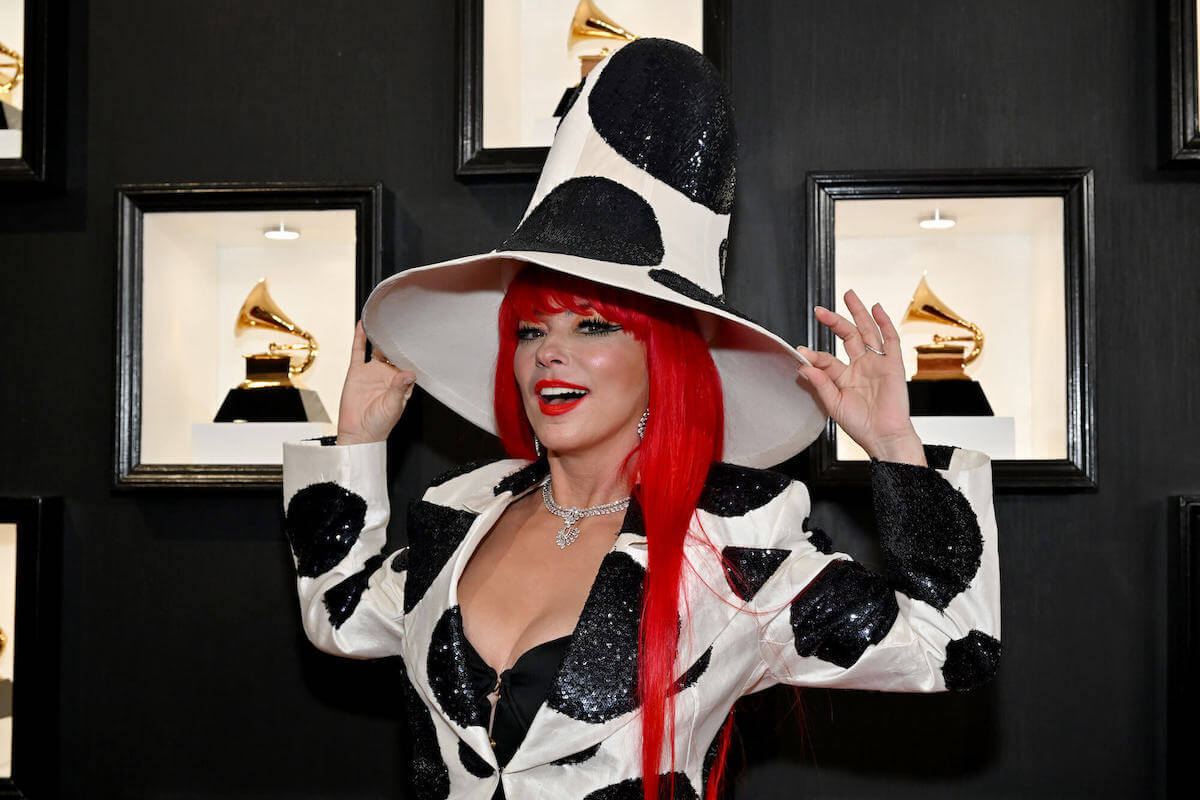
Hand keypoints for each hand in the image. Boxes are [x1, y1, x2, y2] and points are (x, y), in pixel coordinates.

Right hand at [336, 321, 415, 444]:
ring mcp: (372, 373)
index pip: (408, 362)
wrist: (358, 434)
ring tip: (385, 321)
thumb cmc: (379, 425)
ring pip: (377, 349)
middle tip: (402, 324)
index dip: (411, 351)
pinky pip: (358, 352)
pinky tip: (363, 327)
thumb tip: (408, 375)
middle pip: (393, 352)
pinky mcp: (356, 373)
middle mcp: (387, 375)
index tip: (416, 339)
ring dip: (380, 336)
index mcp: (401, 383)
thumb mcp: (393, 407)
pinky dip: (360, 338)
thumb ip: (399, 389)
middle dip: (397, 340)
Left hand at [796, 290, 925, 465]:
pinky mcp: (894, 365)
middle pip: (848, 336)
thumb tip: (803, 365)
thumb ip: (820, 383)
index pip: (827, 358)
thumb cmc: (861, 425)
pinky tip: (876, 309)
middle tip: (820, 310)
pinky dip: (884, 323)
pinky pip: (890, 340)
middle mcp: (861, 366)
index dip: (814, 354)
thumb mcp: (834, 404)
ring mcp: (877, 364)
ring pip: (868, 332)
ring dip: (859, 313)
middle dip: (835, 321)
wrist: (883, 436)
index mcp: (844, 377)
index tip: (801, 351)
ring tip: (849, 296)